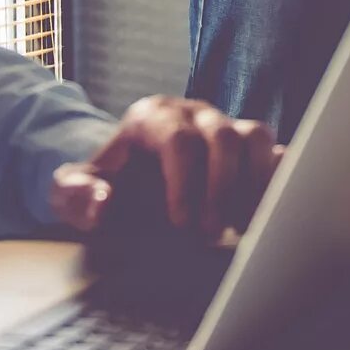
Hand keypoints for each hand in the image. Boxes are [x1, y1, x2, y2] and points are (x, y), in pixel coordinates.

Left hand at [48, 96, 278, 240]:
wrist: (124, 182)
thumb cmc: (101, 187)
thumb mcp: (73, 192)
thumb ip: (76, 196)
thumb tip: (103, 204)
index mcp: (152, 118)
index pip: (179, 141)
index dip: (185, 184)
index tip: (181, 224)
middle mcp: (193, 115)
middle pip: (222, 136)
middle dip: (220, 190)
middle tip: (209, 234)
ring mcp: (224, 128)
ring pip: (255, 137)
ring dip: (254, 184)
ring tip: (241, 226)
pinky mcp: (247, 148)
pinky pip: (275, 152)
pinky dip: (276, 183)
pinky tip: (260, 218)